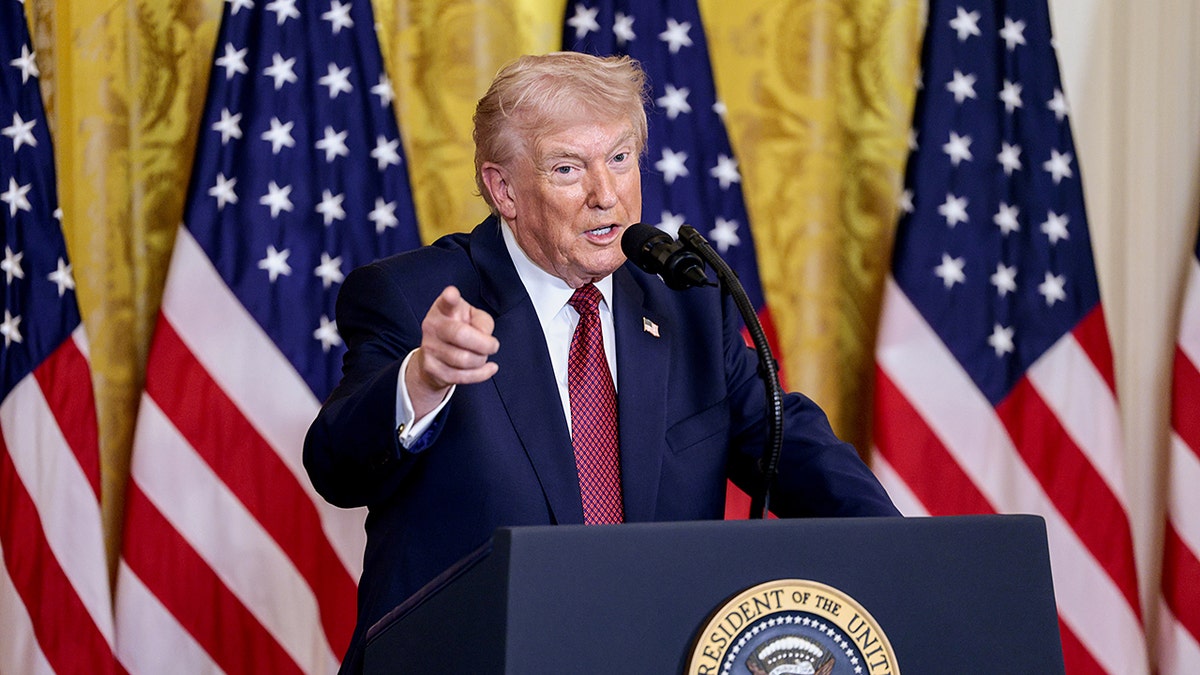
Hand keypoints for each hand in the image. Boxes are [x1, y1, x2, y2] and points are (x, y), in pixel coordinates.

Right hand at [406, 286, 498, 417]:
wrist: (435, 355)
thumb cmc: (459, 329)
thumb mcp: (473, 317)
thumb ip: (483, 321)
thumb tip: (484, 336)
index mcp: (444, 308)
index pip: (446, 301)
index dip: (449, 297)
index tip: (452, 294)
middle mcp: (433, 325)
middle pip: (460, 335)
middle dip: (484, 344)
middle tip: (493, 345)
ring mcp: (429, 347)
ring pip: (464, 359)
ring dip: (481, 360)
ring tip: (482, 355)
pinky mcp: (431, 368)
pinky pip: (462, 376)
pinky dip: (481, 374)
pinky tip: (490, 368)